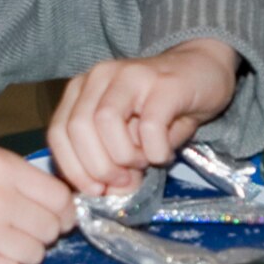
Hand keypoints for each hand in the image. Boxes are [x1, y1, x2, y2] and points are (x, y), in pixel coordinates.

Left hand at [47, 38, 240, 195]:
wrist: (204, 70)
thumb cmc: (164, 108)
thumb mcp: (131, 137)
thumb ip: (114, 162)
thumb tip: (110, 192)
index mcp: (83, 88)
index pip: (58, 132)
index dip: (73, 168)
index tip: (95, 190)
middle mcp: (101, 76)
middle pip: (78, 128)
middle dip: (97, 167)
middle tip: (122, 182)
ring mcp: (131, 75)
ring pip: (105, 122)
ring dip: (124, 156)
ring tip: (144, 163)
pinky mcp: (164, 84)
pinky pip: (149, 126)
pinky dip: (154, 151)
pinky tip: (164, 155)